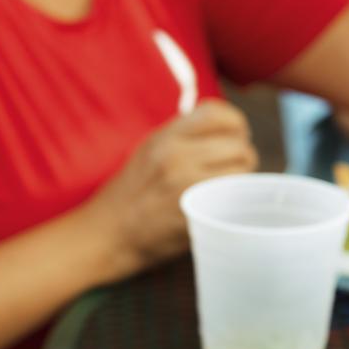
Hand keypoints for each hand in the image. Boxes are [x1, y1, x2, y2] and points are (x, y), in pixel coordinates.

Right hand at [85, 99, 257, 280]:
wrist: (106, 235)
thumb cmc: (129, 196)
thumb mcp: (149, 152)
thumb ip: (183, 138)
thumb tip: (225, 132)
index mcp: (165, 137)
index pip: (218, 113)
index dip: (235, 124)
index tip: (234, 138)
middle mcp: (176, 156)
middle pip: (238, 145)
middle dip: (243, 158)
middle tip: (233, 171)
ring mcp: (186, 186)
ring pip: (242, 172)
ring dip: (242, 181)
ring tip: (228, 189)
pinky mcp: (194, 213)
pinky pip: (232, 199)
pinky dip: (234, 201)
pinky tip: (222, 206)